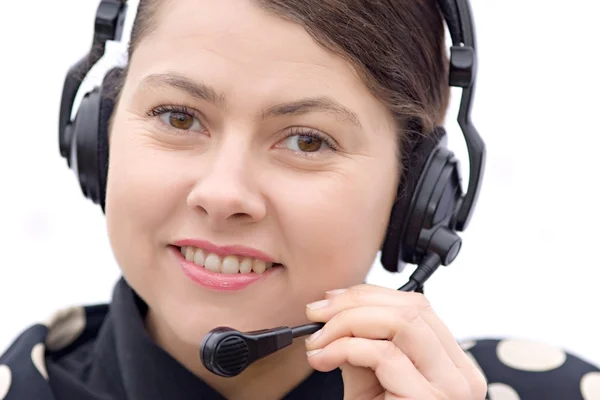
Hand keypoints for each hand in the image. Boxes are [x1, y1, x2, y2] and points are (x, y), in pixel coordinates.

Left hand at [304, 284, 486, 399]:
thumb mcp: (371, 385)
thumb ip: (360, 348)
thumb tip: (333, 315)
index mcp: (451, 364)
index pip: (417, 306)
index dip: (369, 295)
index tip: (330, 301)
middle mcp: (460, 374)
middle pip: (411, 308)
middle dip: (354, 303)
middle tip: (316, 315)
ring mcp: (450, 389)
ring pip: (401, 322)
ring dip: (348, 322)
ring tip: (318, 341)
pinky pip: (384, 355)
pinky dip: (344, 348)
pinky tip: (323, 359)